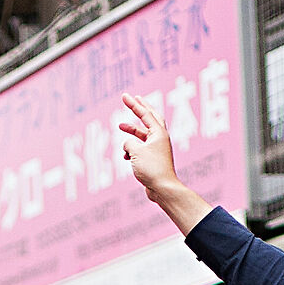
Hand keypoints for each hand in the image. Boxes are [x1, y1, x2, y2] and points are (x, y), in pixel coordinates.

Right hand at [117, 93, 212, 235]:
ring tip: (120, 127)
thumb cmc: (151, 169)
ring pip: (143, 135)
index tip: (124, 95)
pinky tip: (124, 156)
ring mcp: (158, 149)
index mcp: (159, 133)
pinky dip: (132, 149)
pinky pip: (141, 149)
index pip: (145, 113)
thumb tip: (127, 144)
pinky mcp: (154, 160)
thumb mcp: (135, 151)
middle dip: (141, 109)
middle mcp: (160, 138)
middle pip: (151, 118)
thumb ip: (128, 142)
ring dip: (132, 132)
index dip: (133, 104)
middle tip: (134, 99)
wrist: (163, 189)